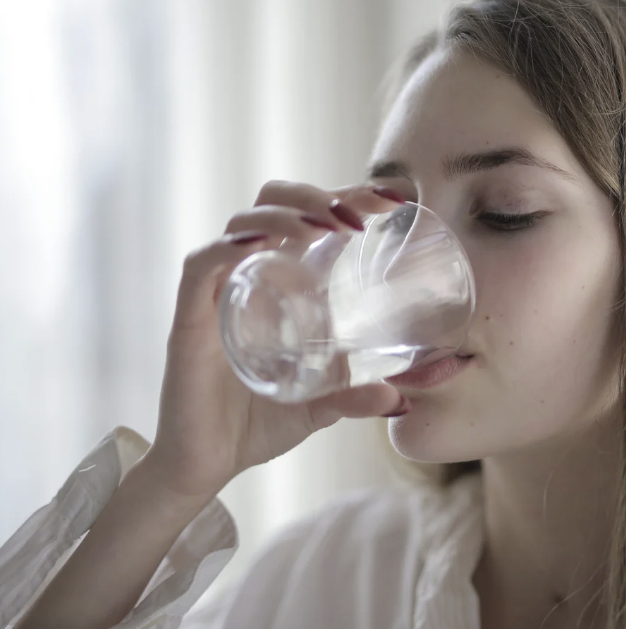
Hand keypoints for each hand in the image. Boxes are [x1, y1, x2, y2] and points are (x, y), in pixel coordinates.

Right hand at [145, 181, 405, 498]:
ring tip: (324, 227)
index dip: (346, 197)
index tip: (392, 200)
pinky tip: (260, 244)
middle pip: (272, 203)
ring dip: (285, 214)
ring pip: (241, 224)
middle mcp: (248, 277)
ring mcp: (217, 294)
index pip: (309, 218)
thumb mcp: (320, 408)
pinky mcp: (189, 319)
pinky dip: (227, 247)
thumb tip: (399, 399)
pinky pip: (201, 266)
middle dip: (315, 195)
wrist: (205, 466)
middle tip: (358, 216)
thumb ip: (355, 398)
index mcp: (280, 284)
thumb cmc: (258, 425)